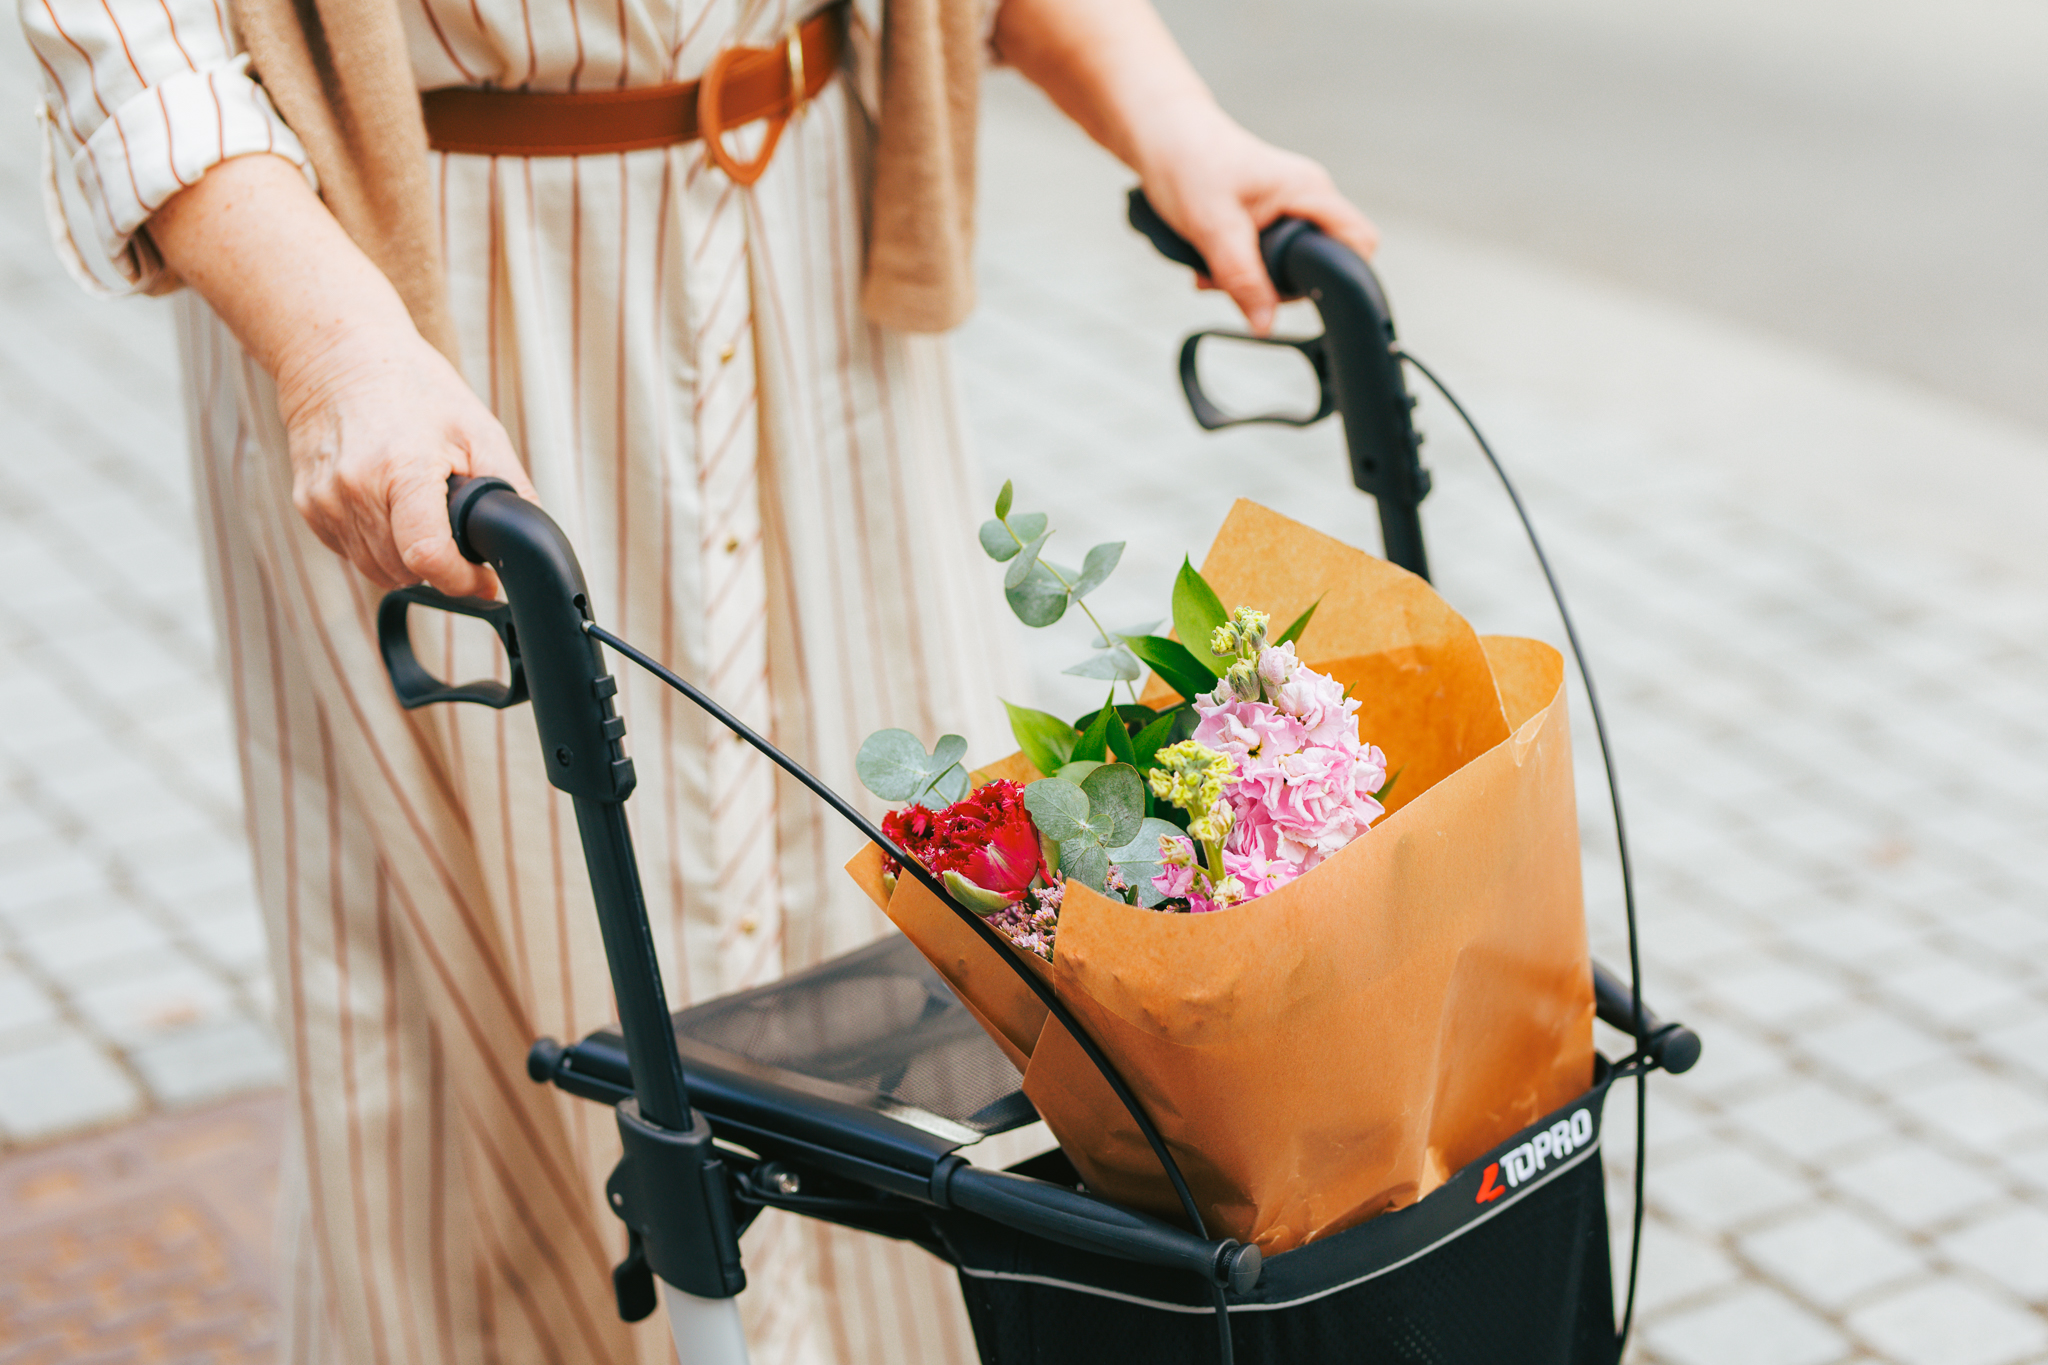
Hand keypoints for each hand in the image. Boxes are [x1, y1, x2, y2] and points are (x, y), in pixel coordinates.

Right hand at [146, 154, 532, 597]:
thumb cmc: (414, 388)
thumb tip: (527, 541)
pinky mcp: (308, 507)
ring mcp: (325, 501)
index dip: (462, 581)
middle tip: (459, 540)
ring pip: (377, 569)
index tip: (483, 582)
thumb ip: (510, 488)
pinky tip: (391, 509)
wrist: (339, 355)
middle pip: (405, 570)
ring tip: (426, 517)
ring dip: (409, 561)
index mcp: (401, 468)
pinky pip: (352, 552)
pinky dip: (380, 546)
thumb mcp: (479, 429)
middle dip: (441, 568)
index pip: (428, 557)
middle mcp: (354, 490)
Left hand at [1134, 105, 1378, 334]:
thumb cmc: (1187, 157)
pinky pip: (1263, 258)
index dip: (1343, 277)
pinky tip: (1208, 259)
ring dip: (1249, 280)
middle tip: (1237, 281)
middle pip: (1320, 264)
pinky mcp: (1263, 219)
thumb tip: (1265, 324)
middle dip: (1278, 285)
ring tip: (1213, 266)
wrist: (1159, 134)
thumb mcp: (1214, 226)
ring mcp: (1285, 208)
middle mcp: (1304, 198)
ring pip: (1286, 266)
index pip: (1359, 242)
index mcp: (1308, 190)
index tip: (1303, 295)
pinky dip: (1235, 269)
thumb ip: (1242, 278)